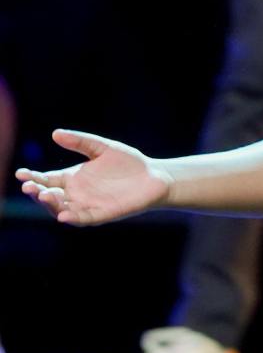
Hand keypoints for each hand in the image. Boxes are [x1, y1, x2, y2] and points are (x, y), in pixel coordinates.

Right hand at [15, 129, 171, 224]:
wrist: (153, 176)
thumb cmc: (128, 162)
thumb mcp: (102, 147)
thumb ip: (81, 141)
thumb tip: (55, 133)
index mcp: (73, 178)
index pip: (47, 179)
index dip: (32, 177)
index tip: (20, 173)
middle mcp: (76, 194)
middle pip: (49, 196)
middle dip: (37, 192)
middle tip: (28, 186)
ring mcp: (87, 205)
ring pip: (62, 209)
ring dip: (51, 204)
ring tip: (43, 195)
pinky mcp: (102, 214)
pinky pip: (83, 219)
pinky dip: (72, 218)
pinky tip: (63, 215)